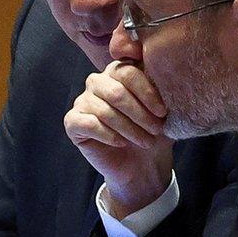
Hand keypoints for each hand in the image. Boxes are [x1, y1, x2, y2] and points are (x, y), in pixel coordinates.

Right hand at [65, 60, 172, 216]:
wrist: (142, 165)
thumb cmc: (152, 131)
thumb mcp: (161, 109)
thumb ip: (159, 87)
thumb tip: (164, 73)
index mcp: (118, 71)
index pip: (128, 72)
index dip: (147, 93)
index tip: (162, 112)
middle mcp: (97, 82)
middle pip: (116, 92)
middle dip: (139, 114)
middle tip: (156, 129)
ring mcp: (83, 101)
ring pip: (104, 110)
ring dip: (129, 129)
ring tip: (145, 140)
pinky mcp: (72, 122)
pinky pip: (89, 124)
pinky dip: (108, 135)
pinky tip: (121, 143)